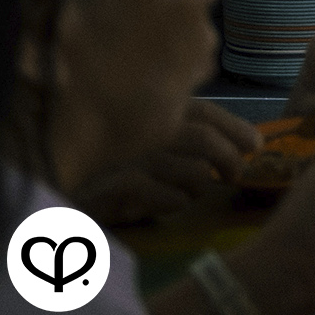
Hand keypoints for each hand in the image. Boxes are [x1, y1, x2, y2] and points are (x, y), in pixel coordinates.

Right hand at [73, 99, 257, 222]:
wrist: (58, 204)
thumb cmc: (109, 179)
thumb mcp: (151, 159)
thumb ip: (184, 148)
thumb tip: (235, 152)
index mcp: (151, 116)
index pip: (203, 110)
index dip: (234, 126)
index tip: (255, 144)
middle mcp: (140, 130)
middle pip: (201, 137)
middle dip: (228, 157)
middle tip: (235, 175)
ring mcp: (125, 155)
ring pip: (187, 167)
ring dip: (200, 184)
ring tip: (193, 194)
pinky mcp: (111, 183)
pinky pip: (161, 191)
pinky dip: (175, 200)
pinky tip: (175, 204)